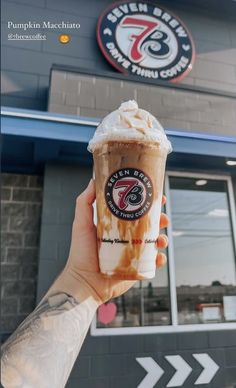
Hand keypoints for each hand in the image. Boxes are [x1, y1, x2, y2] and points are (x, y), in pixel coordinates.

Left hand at [65, 179, 168, 303]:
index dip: (148, 203)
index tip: (157, 195)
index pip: (136, 210)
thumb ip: (84, 202)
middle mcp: (127, 237)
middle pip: (150, 225)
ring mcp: (133, 253)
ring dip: (163, 238)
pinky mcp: (137, 268)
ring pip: (155, 242)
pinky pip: (153, 263)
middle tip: (163, 218)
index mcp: (117, 225)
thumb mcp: (81, 223)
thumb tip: (93, 180)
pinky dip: (159, 259)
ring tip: (161, 240)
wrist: (84, 281)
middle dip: (160, 219)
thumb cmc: (80, 253)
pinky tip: (158, 257)